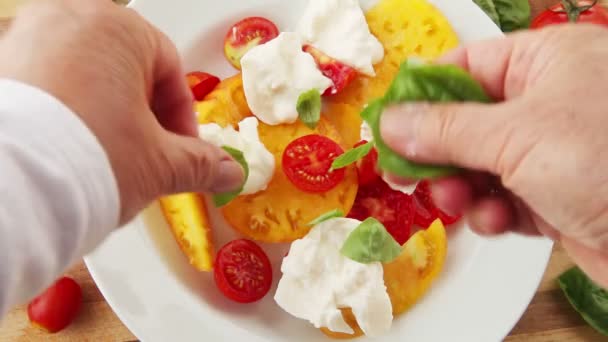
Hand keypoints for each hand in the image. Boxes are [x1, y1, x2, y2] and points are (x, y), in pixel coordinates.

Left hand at [0, 0, 243, 222]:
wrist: (7, 192)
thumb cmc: (82, 159)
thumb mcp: (159, 164)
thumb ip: (201, 163)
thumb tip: (228, 171)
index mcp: (118, 28)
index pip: (170, 68)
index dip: (182, 116)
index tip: (181, 148)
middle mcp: (68, 20)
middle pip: (127, 67)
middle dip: (142, 113)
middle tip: (147, 152)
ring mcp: (26, 39)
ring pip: (85, 73)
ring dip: (104, 111)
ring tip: (105, 154)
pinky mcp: (0, 69)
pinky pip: (47, 84)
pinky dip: (65, 112)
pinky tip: (70, 148)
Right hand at [380, 24, 607, 286]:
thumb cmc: (606, 161)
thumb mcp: (515, 136)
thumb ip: (444, 130)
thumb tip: (388, 122)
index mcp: (544, 63)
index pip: (464, 67)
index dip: (421, 95)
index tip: (387, 124)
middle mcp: (547, 102)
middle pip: (464, 121)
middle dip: (436, 152)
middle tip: (403, 174)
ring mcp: (550, 152)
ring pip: (478, 164)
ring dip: (460, 187)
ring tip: (456, 202)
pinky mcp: (553, 197)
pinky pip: (501, 198)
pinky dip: (491, 212)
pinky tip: (495, 221)